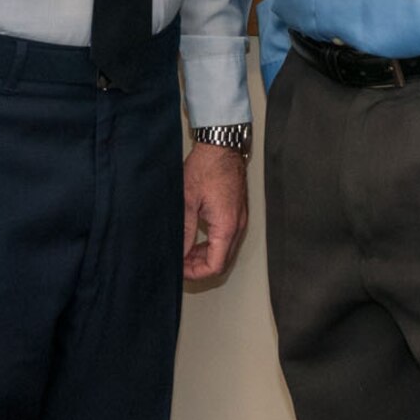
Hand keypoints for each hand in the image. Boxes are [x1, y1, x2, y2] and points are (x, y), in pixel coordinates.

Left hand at [182, 141, 248, 280]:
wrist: (221, 147)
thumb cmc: (207, 168)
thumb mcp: (187, 201)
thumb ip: (185, 231)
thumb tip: (179, 252)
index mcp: (226, 226)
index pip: (215, 265)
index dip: (196, 273)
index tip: (180, 269)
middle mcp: (237, 225)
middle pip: (222, 261)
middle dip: (200, 266)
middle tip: (180, 262)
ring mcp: (240, 219)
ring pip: (225, 250)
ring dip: (206, 255)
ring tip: (185, 251)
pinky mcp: (237, 212)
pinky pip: (227, 237)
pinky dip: (212, 244)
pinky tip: (197, 238)